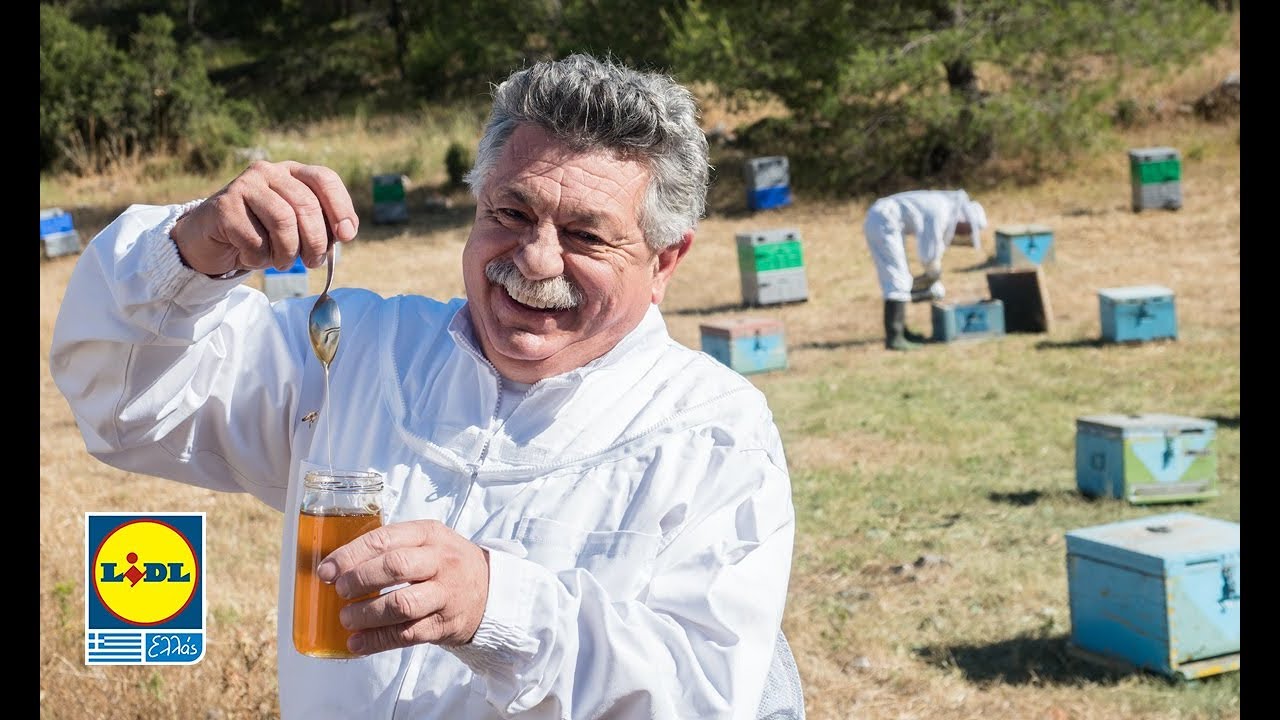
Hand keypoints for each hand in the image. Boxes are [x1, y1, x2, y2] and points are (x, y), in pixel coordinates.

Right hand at [170, 160, 358, 276]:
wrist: (211, 240)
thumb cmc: (262, 235)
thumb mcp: (297, 229)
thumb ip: (322, 227)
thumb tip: (346, 232)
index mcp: (292, 172)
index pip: (324, 179)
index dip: (341, 206)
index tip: (347, 236)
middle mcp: (269, 172)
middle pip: (306, 204)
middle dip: (316, 241)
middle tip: (313, 262)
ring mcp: (245, 185)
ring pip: (283, 221)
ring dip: (288, 252)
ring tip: (282, 262)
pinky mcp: (224, 206)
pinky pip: (255, 240)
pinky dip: (259, 258)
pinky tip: (250, 257)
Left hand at [315, 520, 490, 654]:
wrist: (490, 591)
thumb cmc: (447, 564)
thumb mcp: (427, 542)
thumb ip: (391, 548)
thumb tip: (337, 566)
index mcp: (430, 534)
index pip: (385, 539)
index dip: (351, 555)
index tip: (328, 570)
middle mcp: (441, 561)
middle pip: (395, 566)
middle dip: (360, 579)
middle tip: (340, 590)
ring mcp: (445, 594)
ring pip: (402, 604)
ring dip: (367, 614)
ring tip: (347, 618)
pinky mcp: (445, 625)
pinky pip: (407, 635)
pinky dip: (378, 641)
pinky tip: (358, 643)